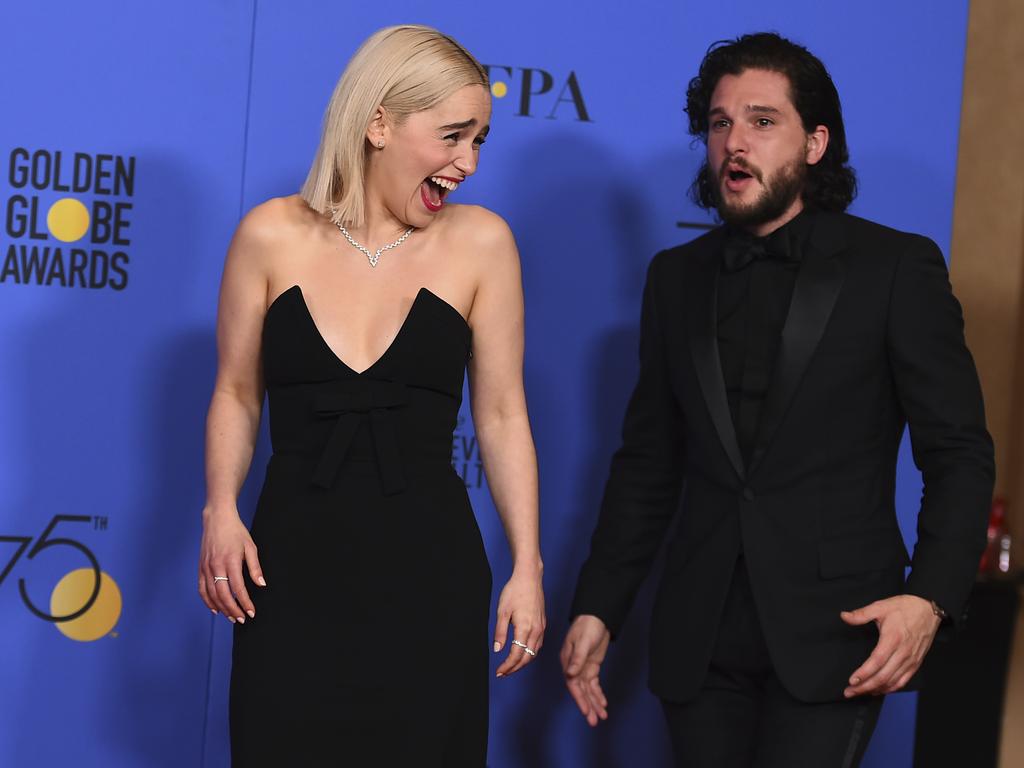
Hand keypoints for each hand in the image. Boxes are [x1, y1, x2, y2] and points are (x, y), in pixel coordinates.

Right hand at [198, 507, 265, 622]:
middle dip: (233, 610)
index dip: (245, 602)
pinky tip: (216, 609)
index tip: (251, 612)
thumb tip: (261, 584)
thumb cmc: (236, 532)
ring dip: (222, 608)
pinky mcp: (200, 568)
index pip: (238, 588)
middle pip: (223, 595)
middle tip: (242, 619)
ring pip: (211, 594)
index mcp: (230, 561)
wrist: (217, 519)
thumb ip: (255, 567)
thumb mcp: (250, 547)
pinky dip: (208, 601)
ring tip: (232, 617)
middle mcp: (216, 566)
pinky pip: (202, 589)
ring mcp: (206, 568)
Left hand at [493, 567, 545, 676]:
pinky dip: (530, 653)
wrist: (529, 578)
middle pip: (527, 657)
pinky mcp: (543, 624)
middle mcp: (536, 630)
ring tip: (511, 666)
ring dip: (522, 662)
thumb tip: (497, 649)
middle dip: (514, 668)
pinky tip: (522, 653)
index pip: (517, 655)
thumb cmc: (515, 591)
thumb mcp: (502, 611)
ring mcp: (541, 628)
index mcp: (525, 628)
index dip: (507, 666)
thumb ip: (500, 632)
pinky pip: (538, 645)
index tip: (499, 671)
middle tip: (503, 672)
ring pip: (534, 652)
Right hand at [560, 614, 610, 725]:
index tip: (586, 711)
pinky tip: (603, 704)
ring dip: (594, 703)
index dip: (579, 699)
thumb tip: (571, 674)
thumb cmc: (586, 626)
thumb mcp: (582, 642)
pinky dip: (598, 694)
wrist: (596, 616)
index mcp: (568, 662)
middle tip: (594, 721)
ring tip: (601, 717)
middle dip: (587, 706)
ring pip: (588, 690)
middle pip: (580, 690)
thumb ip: (577, 658)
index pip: (573, 684)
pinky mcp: (592, 666)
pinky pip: (594, 684)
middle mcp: (573, 667)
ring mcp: (583, 667)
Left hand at [840, 594, 940, 696]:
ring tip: (860, 693)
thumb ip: (861, 614)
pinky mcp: (916, 664)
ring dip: (875, 689)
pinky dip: (890, 688)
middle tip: (849, 692)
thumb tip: (844, 616)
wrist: (929, 610)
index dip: (864, 673)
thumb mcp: (881, 606)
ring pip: (892, 681)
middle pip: (883, 676)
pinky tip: (878, 690)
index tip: (852, 680)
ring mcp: (911, 660)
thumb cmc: (905, 608)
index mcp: (893, 639)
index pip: (877, 661)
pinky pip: (903, 681)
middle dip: (865, 687)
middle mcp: (903, 653)